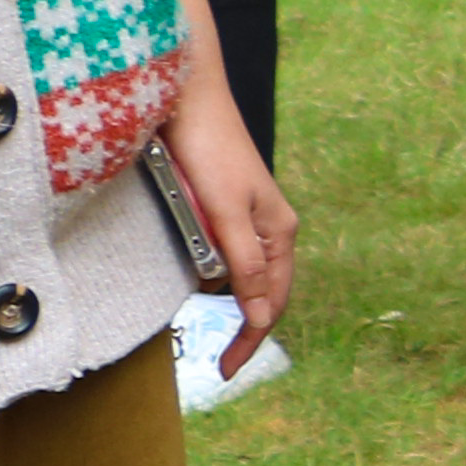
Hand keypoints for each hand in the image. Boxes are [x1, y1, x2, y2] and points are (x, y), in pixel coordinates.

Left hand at [164, 61, 300, 368]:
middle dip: (244, 328)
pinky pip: (223, 252)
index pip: (270, 302)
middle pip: (263, 292)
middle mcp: (269, 227)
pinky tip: (196, 277)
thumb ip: (243, 263)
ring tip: (206, 324)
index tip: (226, 371)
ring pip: (242, 273)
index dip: (251, 339)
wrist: (187, 95)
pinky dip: (212, 272)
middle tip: (219, 360)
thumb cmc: (207, 149)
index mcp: (279, 232)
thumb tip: (257, 314)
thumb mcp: (225, 214)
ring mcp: (247, 217)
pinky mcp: (224, 205)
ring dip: (227, 299)